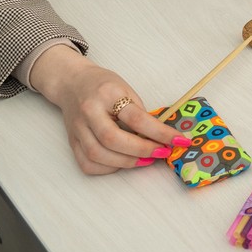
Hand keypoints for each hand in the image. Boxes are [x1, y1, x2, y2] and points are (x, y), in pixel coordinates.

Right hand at [31, 46, 178, 174]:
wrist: (72, 83)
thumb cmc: (103, 85)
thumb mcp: (126, 88)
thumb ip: (139, 112)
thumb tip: (159, 137)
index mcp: (107, 94)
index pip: (136, 118)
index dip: (160, 133)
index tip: (179, 141)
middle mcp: (89, 112)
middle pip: (113, 139)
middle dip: (142, 150)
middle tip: (162, 153)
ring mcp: (77, 129)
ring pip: (98, 155)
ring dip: (126, 162)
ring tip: (146, 159)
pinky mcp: (72, 142)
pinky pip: (87, 164)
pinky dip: (108, 168)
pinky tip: (122, 162)